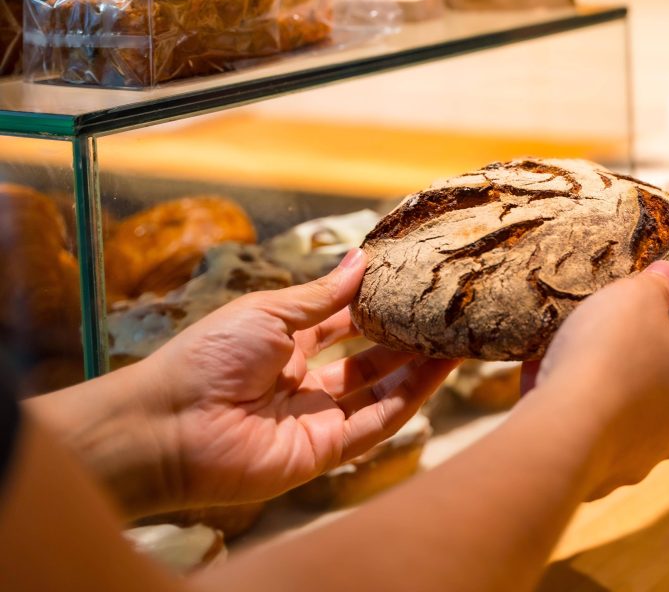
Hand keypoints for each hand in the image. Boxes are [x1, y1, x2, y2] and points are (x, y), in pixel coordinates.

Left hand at [122, 249, 456, 512]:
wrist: (169, 425)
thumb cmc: (207, 358)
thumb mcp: (268, 312)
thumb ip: (322, 296)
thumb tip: (361, 260)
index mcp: (282, 345)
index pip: (341, 324)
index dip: (376, 307)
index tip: (413, 285)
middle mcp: (303, 382)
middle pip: (367, 360)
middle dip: (405, 338)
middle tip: (445, 313)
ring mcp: (317, 418)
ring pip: (380, 392)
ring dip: (418, 367)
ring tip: (456, 338)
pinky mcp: (326, 451)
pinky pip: (377, 423)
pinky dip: (411, 398)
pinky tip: (439, 370)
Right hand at [522, 261, 668, 498]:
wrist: (563, 431)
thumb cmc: (611, 356)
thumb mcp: (635, 298)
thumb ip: (656, 285)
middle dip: (665, 370)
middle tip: (636, 343)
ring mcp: (644, 457)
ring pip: (640, 424)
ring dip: (618, 395)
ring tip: (579, 365)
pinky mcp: (604, 476)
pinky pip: (595, 439)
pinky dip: (578, 414)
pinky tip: (543, 388)